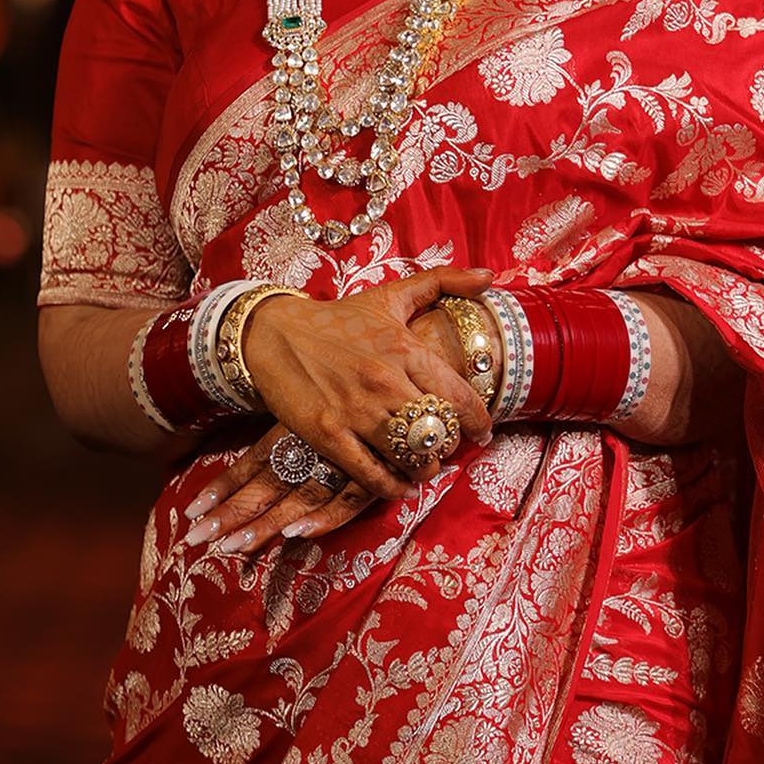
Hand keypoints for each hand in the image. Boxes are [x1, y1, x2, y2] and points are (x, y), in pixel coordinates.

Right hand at [182, 284, 488, 554]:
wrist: (274, 334)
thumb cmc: (338, 317)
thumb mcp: (390, 295)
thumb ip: (442, 282)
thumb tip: (489, 275)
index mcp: (404, 348)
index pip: (458, 396)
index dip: (478, 422)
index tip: (483, 431)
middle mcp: (385, 382)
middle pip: (438, 432)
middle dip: (449, 445)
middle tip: (447, 446)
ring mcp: (356, 412)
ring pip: (411, 457)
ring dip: (424, 468)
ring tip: (425, 464)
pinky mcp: (329, 435)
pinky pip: (373, 476)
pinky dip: (393, 487)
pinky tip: (399, 483)